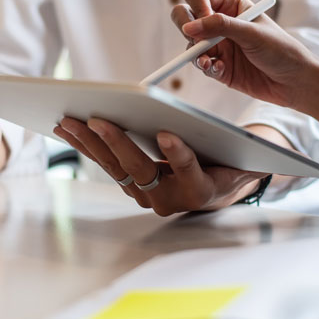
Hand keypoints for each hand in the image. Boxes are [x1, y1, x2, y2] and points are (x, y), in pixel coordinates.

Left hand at [52, 116, 265, 215]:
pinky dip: (87, 145)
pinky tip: (69, 127)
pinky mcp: (131, 186)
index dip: (178, 154)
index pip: (189, 170)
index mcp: (201, 190)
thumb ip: (241, 149)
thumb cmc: (232, 164)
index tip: (168, 134)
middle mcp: (170, 198)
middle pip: (141, 169)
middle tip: (100, 120)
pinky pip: (107, 165)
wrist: (220, 188)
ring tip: (69, 120)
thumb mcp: (244, 157)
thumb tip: (249, 138)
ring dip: (91, 143)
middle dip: (118, 143)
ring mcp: (147, 194)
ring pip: (116, 168)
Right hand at [172, 0, 318, 110]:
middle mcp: (221, 23)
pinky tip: (218, 69)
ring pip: (190, 44)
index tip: (203, 19)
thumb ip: (220, 26)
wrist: (293, 82)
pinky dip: (205, 67)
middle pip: (185, 16)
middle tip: (194, 40)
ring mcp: (218, 45)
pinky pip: (200, 64)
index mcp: (231, 6)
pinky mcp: (218, 66)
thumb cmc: (281, 50)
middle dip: (185, 27)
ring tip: (209, 62)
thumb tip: (189, 27)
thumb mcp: (252, 33)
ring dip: (195, 52)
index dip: (196, 6)